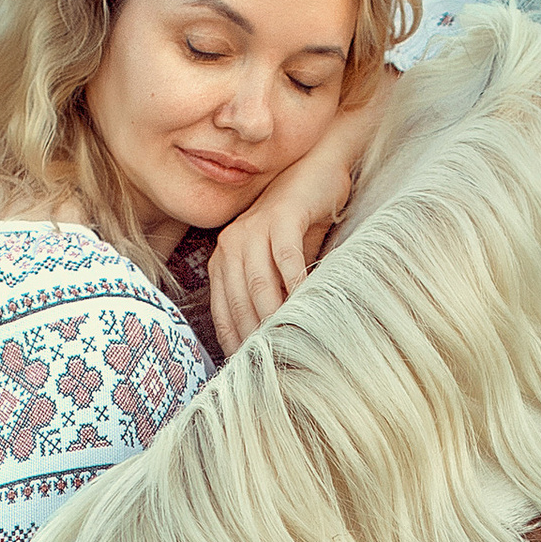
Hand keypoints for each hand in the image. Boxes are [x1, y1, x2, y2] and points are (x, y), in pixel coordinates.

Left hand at [207, 136, 349, 353]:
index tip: (250, 372)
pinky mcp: (281, 217)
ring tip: (290, 345)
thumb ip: (270, 294)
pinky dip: (296, 284)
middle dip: (256, 337)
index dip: (236, 343)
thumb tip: (271, 344)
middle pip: (241, 303)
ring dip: (274, 316)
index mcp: (223, 259)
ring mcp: (254, 230)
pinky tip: (307, 304)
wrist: (317, 169)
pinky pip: (286, 258)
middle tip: (274, 369)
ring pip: (261, 285)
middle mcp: (230, 244)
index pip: (224, 312)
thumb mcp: (277, 261)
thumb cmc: (299, 222)